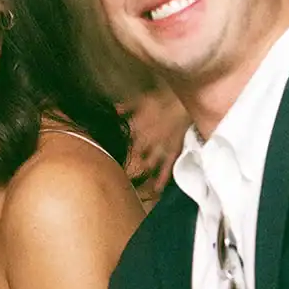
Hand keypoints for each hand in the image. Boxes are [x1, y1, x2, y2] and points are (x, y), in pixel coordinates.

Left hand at [120, 85, 189, 201]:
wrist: (185, 102)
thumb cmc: (163, 98)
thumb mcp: (141, 99)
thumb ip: (125, 107)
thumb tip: (111, 111)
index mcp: (135, 127)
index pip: (120, 141)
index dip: (113, 149)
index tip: (104, 156)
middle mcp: (145, 141)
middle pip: (130, 157)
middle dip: (123, 165)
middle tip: (117, 175)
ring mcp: (159, 149)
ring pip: (146, 165)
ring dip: (139, 175)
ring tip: (133, 185)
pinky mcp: (172, 153)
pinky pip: (166, 169)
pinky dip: (162, 180)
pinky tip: (158, 191)